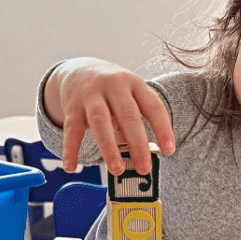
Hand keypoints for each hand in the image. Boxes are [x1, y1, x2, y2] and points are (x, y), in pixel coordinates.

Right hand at [43, 57, 174, 174]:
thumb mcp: (128, 98)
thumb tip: (138, 156)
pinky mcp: (72, 106)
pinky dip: (71, 149)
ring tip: (117, 169)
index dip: (163, 128)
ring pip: (100, 122)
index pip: (153, 106)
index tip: (169, 150)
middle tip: (145, 168)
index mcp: (134, 84)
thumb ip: (134, 124)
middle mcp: (114, 86)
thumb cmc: (112, 91)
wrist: (79, 70)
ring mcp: (91, 95)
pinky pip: (72, 129)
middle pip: (128, 115)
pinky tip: (71, 166)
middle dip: (138, 144)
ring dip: (109, 148)